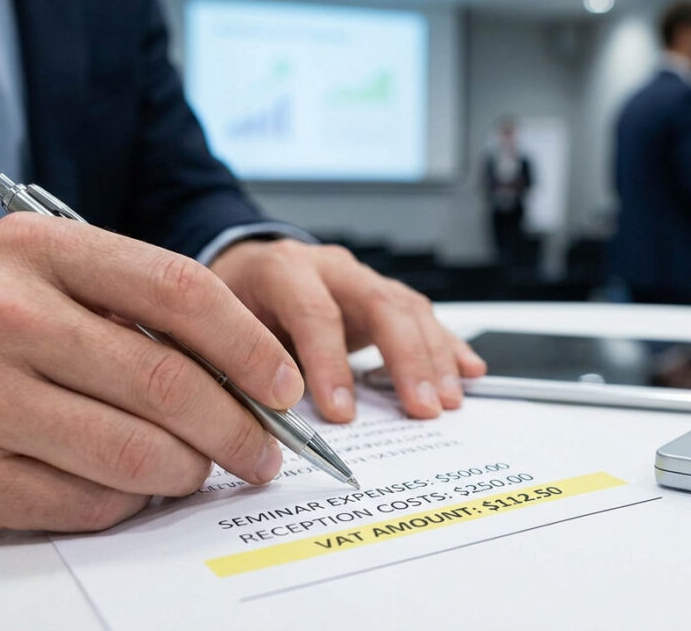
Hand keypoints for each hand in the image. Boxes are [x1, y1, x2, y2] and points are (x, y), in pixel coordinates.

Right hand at [0, 214, 303, 532]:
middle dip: (239, 427)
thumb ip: (136, 306)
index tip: (285, 384)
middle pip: (168, 382)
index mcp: (39, 250)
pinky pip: (89, 503)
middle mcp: (4, 316)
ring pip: (136, 453)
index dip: (249, 344)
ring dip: (191, 470)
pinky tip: (133, 486)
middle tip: (265, 451)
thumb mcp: (45, 276)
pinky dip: (131, 501)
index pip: (180, 289)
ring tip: (201, 468)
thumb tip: (246, 373)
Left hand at [209, 240, 486, 422]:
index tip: (341, 415)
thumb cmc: (232, 305)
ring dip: (434, 359)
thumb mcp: (221, 330)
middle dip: (405, 361)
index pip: (316, 313)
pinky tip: (469, 372)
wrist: (244, 270)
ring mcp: (362, 278)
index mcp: (284, 270)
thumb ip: (245, 368)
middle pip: (382, 305)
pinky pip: (424, 317)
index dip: (329, 365)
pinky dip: (448, 347)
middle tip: (421, 409)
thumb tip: (272, 422)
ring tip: (446, 402)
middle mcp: (331, 267)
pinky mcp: (383, 295)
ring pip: (410, 309)